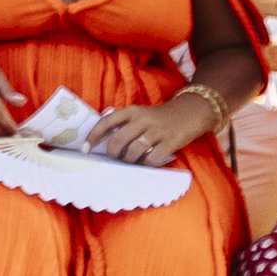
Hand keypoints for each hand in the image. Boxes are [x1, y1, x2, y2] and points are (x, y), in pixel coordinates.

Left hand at [82, 88, 214, 165]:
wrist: (191, 112)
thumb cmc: (160, 117)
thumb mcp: (141, 113)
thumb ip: (124, 123)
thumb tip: (103, 141)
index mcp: (132, 111)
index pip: (107, 121)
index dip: (94, 135)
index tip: (85, 148)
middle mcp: (143, 119)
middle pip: (118, 140)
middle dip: (113, 154)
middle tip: (115, 158)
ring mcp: (157, 131)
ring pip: (133, 151)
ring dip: (129, 160)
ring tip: (132, 161)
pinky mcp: (170, 142)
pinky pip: (152, 159)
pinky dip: (146, 164)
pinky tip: (147, 162)